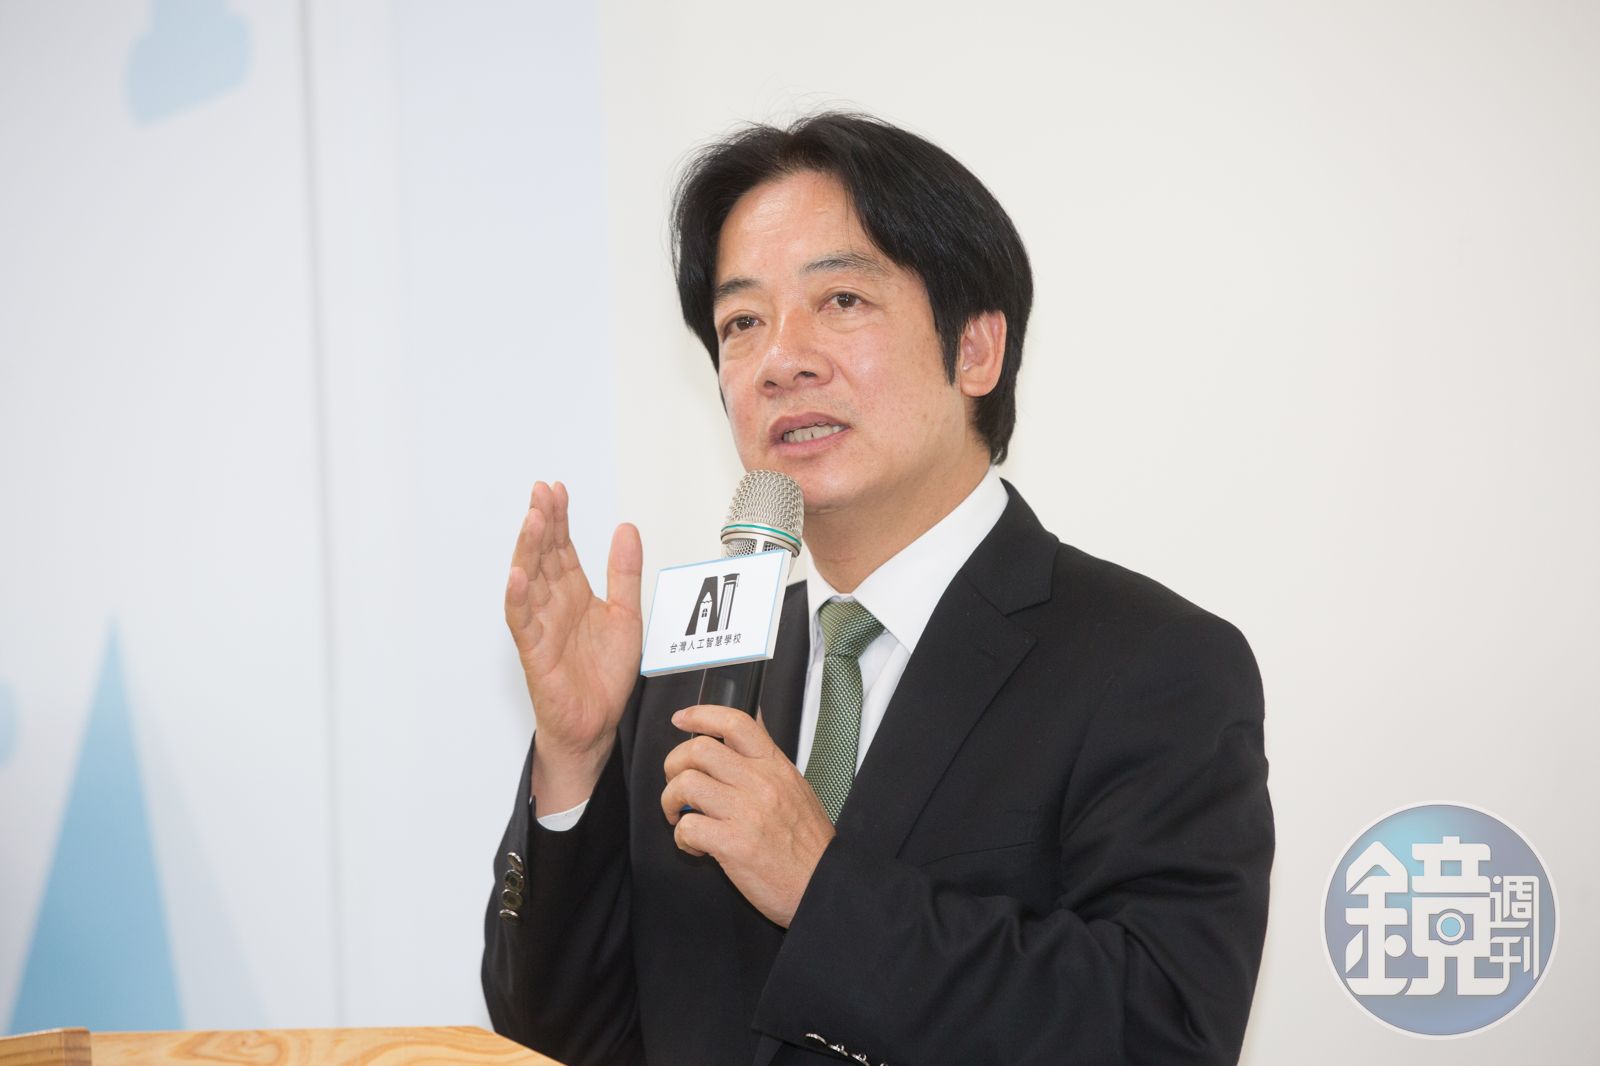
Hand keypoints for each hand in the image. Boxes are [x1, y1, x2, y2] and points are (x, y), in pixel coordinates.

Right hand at [506, 481, 642, 812]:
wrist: (596, 725)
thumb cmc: (603, 677)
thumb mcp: (627, 615)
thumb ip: (625, 573)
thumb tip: (626, 529)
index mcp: (574, 594)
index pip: (562, 547)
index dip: (559, 518)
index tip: (557, 489)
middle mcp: (554, 605)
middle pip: (543, 556)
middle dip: (542, 523)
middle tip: (542, 493)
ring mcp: (541, 626)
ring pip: (528, 581)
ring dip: (528, 550)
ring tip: (533, 521)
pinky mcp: (534, 652)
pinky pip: (522, 621)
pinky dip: (518, 598)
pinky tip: (518, 576)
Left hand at [660, 704, 835, 927]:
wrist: (822, 885)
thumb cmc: (808, 844)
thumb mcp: (795, 788)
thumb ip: (766, 762)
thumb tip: (743, 734)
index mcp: (775, 767)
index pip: (735, 722)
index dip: (701, 715)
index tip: (682, 719)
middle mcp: (760, 783)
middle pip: (698, 750)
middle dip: (674, 764)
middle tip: (676, 783)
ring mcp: (746, 812)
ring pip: (685, 784)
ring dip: (671, 801)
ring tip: (681, 816)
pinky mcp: (733, 844)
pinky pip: (688, 827)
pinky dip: (682, 838)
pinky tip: (695, 846)